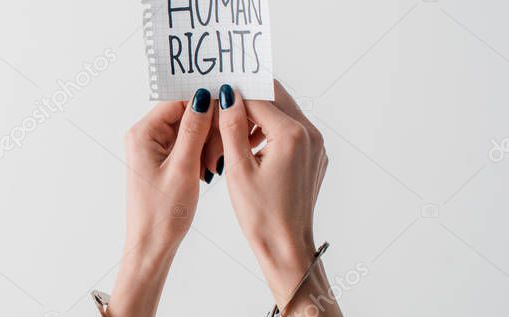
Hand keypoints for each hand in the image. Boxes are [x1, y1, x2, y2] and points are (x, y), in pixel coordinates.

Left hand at [108, 89, 214, 316]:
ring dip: (206, 143)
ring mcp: (151, 149)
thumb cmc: (162, 213)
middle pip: (184, 113)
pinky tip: (207, 171)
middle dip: (207, 128)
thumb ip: (194, 130)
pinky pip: (186, 146)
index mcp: (142, 133)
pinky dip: (200, 154)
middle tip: (220, 151)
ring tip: (212, 167)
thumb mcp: (183, 168)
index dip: (205, 105)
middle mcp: (143, 136)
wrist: (151, 245)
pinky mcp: (160, 161)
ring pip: (189, 130)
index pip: (177, 100)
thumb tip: (204, 96)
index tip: (228, 114)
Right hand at [216, 81, 339, 315]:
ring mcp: (315, 145)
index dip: (234, 93)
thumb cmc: (261, 214)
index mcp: (291, 134)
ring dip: (257, 114)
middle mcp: (310, 134)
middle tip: (221, 105)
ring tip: (231, 132)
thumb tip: (227, 96)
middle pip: (275, 96)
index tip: (214, 92)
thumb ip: (233, 126)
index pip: (259, 96)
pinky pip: (290, 130)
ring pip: (282, 112)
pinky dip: (269, 130)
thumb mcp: (238, 168)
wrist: (287, 245)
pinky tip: (249, 147)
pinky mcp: (314, 156)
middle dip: (247, 98)